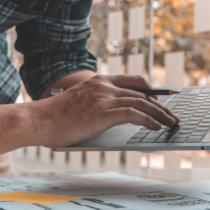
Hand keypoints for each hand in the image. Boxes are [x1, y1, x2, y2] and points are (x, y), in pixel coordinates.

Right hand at [31, 75, 179, 147]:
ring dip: (160, 114)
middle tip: (171, 115)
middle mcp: (103, 86)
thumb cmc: (53, 117)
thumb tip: (111, 117)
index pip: (132, 81)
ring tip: (170, 123)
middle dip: (161, 105)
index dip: (151, 90)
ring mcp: (103, 98)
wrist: (38, 120)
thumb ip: (95, 104)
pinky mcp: (103, 112)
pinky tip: (156, 128)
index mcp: (97, 81)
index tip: (162, 99)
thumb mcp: (78, 103)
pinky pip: (134, 114)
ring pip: (142, 102)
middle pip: (142, 92)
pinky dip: (149, 121)